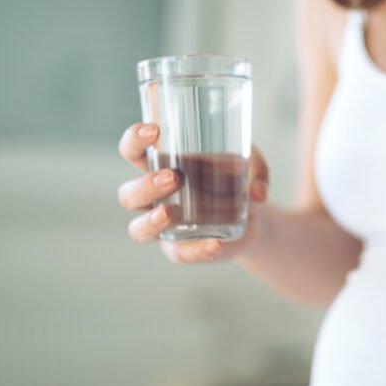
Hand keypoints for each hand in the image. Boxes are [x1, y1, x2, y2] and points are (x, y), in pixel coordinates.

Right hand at [116, 122, 269, 262]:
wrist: (255, 219)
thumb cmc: (238, 180)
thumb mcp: (252, 164)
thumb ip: (257, 169)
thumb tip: (258, 192)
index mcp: (163, 167)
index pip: (133, 152)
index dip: (134, 141)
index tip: (154, 131)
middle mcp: (155, 198)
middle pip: (127, 195)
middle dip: (144, 185)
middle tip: (173, 177)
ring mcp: (166, 227)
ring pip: (138, 230)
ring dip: (149, 221)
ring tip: (168, 213)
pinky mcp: (182, 248)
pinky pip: (179, 254)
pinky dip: (196, 251)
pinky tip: (215, 244)